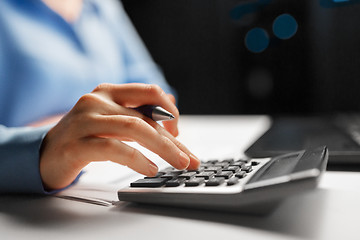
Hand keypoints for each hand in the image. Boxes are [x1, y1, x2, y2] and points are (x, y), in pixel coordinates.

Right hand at [39, 83, 199, 189]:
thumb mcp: (114, 121)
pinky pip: (114, 148)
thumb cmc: (84, 137)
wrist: (44, 154)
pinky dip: (137, 159)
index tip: (178, 132)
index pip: (149, 92)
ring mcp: (85, 120)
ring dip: (162, 148)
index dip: (169, 110)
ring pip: (134, 128)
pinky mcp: (76, 144)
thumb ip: (140, 114)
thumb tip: (173, 107)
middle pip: (146, 116)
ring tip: (178, 163)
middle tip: (190, 158)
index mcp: (109, 92)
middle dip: (172, 140)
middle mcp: (97, 100)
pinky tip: (150, 168)